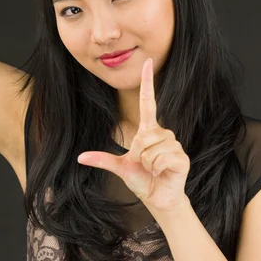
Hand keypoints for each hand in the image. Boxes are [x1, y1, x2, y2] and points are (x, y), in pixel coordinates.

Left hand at [77, 58, 190, 213]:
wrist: (158, 198)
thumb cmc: (141, 180)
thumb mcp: (119, 167)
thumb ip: (102, 159)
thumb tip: (79, 158)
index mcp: (148, 131)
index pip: (148, 101)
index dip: (148, 82)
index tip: (147, 62)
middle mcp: (162, 134)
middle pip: (143, 136)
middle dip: (138, 154)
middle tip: (144, 165)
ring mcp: (174, 145)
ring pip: (151, 149)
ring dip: (147, 163)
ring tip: (154, 169)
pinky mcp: (181, 157)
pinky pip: (161, 158)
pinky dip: (156, 169)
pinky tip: (162, 173)